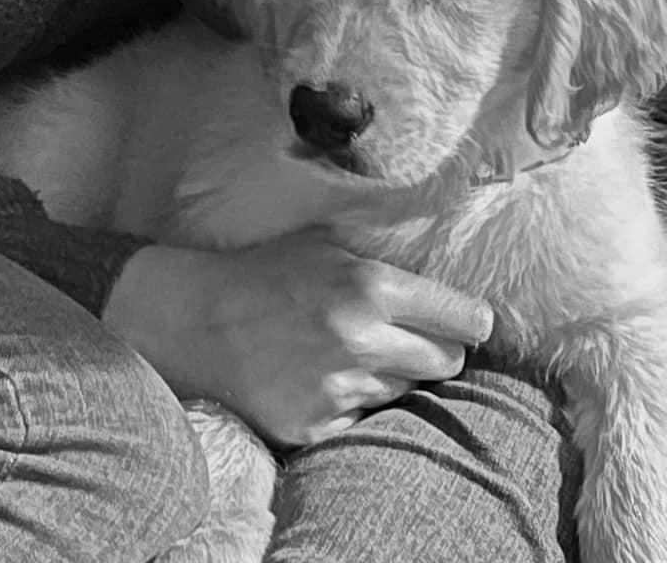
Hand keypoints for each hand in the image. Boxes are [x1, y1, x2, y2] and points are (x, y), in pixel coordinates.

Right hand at [102, 227, 493, 446]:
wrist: (194, 320)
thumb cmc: (267, 271)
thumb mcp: (330, 241)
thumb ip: (386, 252)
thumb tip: (444, 255)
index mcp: (373, 287)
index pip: (464, 318)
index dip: (472, 320)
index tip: (472, 321)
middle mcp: (362, 340)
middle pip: (447, 363)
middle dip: (438, 350)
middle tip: (412, 337)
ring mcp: (338, 388)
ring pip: (405, 391)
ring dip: (390, 374)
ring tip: (351, 350)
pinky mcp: (314, 426)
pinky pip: (362, 418)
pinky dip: (352, 402)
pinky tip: (322, 376)